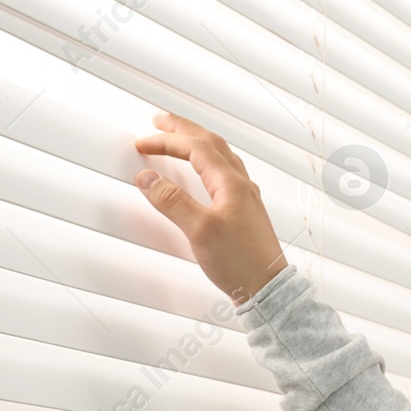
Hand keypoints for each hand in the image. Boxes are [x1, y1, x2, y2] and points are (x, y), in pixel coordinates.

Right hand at [133, 112, 290, 305]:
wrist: (267, 289)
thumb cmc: (242, 263)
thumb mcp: (199, 230)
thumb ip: (172, 201)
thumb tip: (148, 178)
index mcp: (232, 183)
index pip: (196, 148)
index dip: (167, 140)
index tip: (143, 142)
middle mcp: (241, 185)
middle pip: (211, 144)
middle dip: (183, 129)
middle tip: (160, 120)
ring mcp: (245, 198)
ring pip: (220, 157)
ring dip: (196, 143)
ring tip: (178, 139)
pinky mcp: (244, 213)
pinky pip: (224, 175)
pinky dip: (207, 163)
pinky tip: (203, 173)